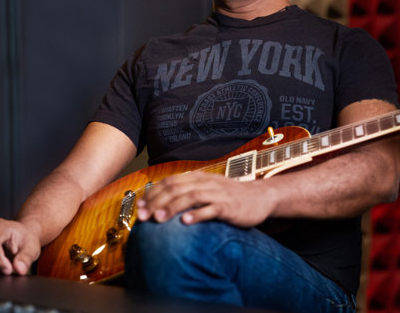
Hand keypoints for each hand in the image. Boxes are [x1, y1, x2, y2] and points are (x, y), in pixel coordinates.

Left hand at [136, 171, 275, 226]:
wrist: (260, 197)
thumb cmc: (229, 197)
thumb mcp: (207, 190)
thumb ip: (188, 193)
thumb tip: (161, 204)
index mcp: (198, 178)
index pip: (170, 181)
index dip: (153, 193)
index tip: (139, 207)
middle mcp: (205, 182)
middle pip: (176, 188)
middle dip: (157, 201)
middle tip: (143, 216)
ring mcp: (217, 193)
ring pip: (191, 196)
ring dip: (172, 207)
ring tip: (158, 219)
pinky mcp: (229, 206)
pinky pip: (211, 209)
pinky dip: (197, 214)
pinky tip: (186, 222)